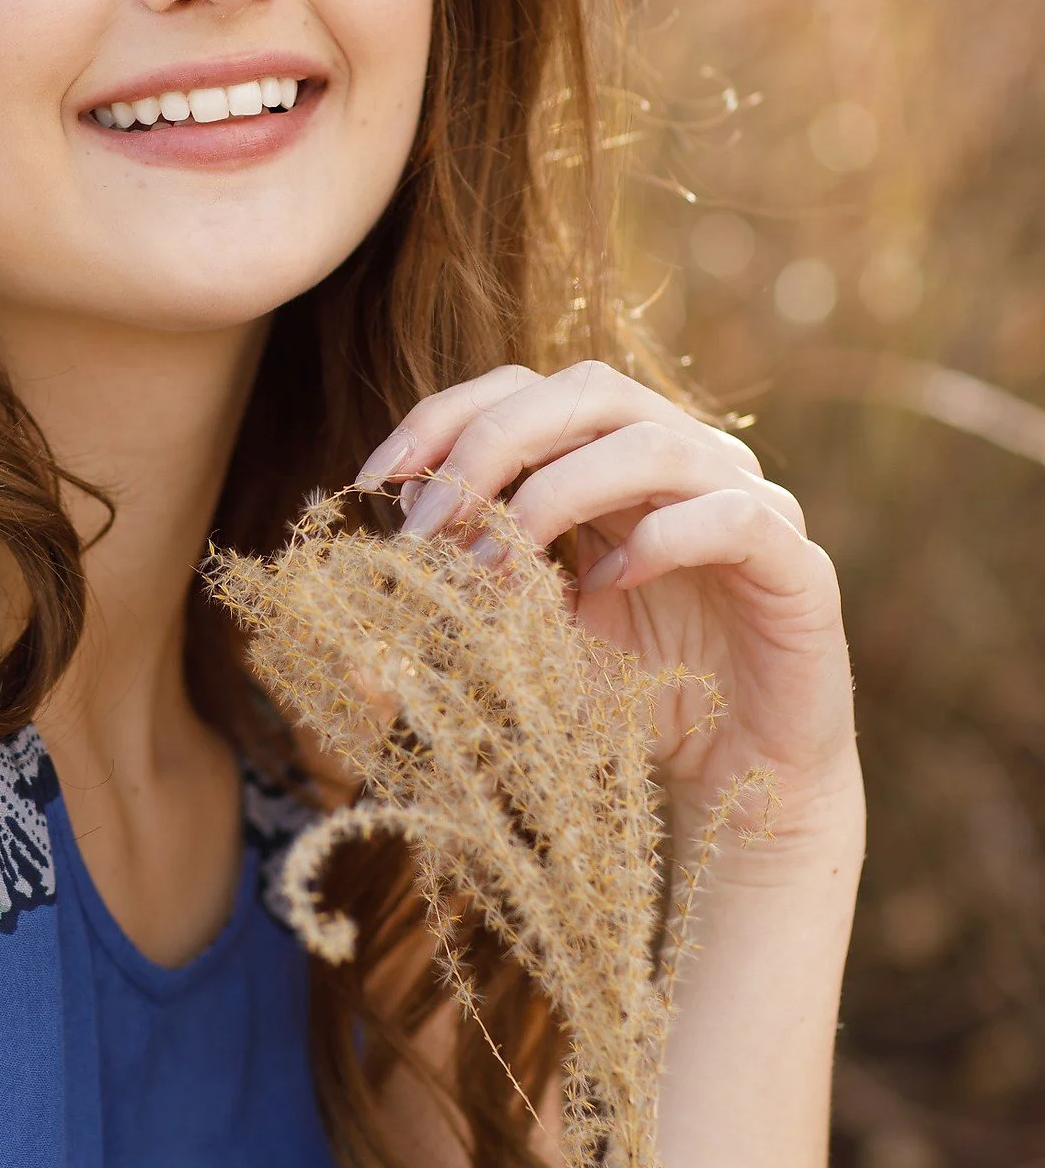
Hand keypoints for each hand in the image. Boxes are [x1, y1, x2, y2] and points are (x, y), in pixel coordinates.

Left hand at [358, 363, 859, 833]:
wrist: (740, 778)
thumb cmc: (633, 698)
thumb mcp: (526, 648)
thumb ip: (462, 609)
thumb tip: (372, 596)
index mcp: (614, 457)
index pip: (526, 389)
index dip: (445, 419)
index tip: (372, 481)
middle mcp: (685, 458)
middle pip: (586, 390)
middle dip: (489, 448)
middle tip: (425, 530)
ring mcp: (748, 502)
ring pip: (653, 441)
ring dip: (554, 497)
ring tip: (497, 570)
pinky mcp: (796, 564)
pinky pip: (731, 517)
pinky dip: (657, 543)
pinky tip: (606, 591)